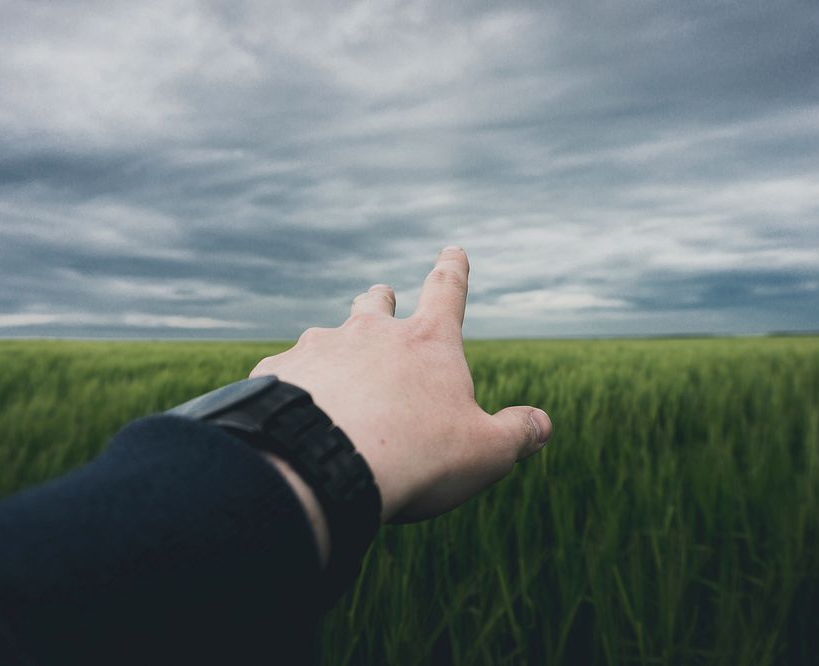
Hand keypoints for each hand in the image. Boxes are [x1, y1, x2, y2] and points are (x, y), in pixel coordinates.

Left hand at [250, 246, 551, 523]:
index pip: (446, 292)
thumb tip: (541, 424)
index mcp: (426, 343)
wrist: (322, 466)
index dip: (453, 270)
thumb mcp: (485, 451)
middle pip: (375, 302)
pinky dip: (294, 387)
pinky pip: (286, 373)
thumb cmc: (415, 456)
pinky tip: (293, 415)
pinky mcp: (277, 373)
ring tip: (334, 383)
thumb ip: (517, 433)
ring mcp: (319, 348)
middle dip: (381, 300)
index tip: (452, 250)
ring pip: (326, 336)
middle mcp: (370, 333)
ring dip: (334, 351)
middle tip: (381, 298)